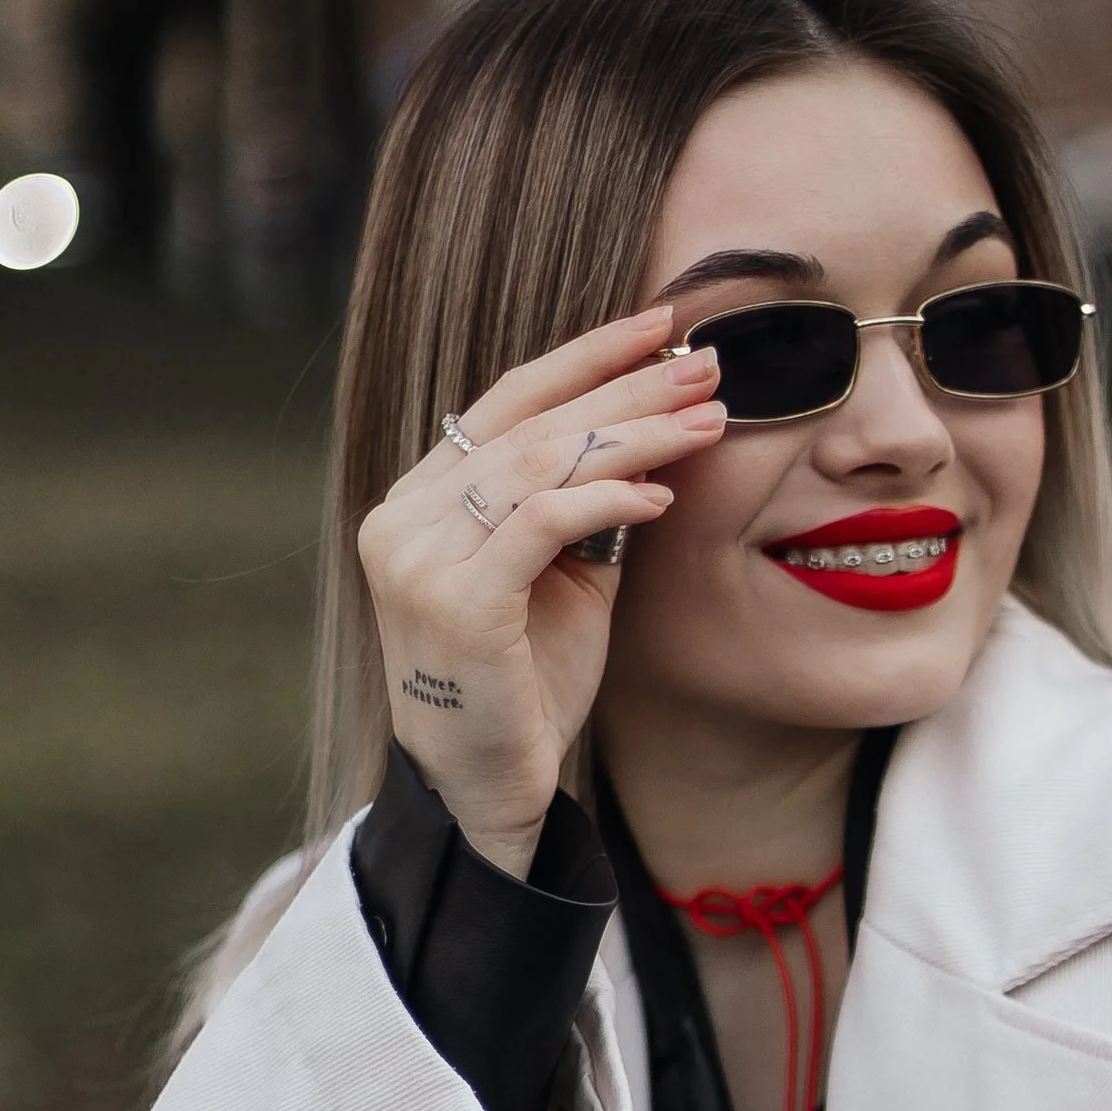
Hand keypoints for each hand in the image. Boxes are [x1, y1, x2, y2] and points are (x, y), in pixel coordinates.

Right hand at [355, 308, 725, 871]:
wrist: (488, 785)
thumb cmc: (528, 682)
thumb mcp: (563, 575)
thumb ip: (588, 502)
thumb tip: (658, 422)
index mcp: (419, 501)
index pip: (507, 403)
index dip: (586, 358)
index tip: (662, 324)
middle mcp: (403, 518)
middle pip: (529, 423)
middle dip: (627, 387)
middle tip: (707, 363)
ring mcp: (418, 559)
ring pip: (539, 464)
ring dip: (635, 434)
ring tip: (708, 419)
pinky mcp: (455, 601)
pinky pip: (540, 521)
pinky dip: (607, 497)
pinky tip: (662, 492)